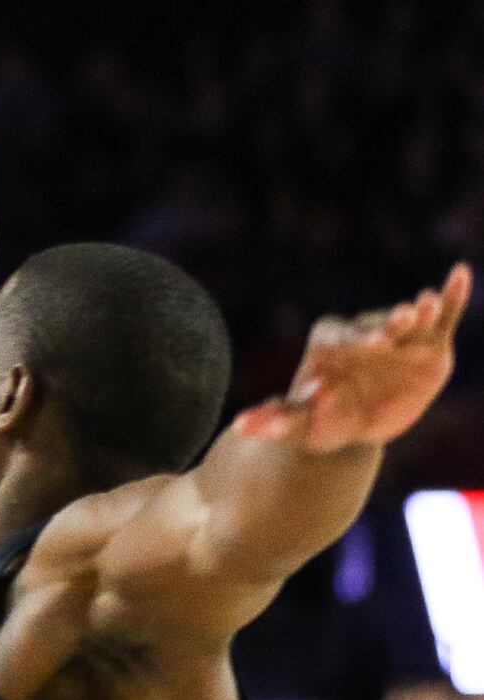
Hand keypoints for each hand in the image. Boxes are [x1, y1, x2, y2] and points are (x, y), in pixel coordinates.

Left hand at [236, 263, 472, 452]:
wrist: (353, 425)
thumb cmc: (319, 421)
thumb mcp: (296, 425)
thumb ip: (272, 421)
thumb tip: (238, 426)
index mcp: (329, 344)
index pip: (343, 337)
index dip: (359, 339)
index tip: (373, 344)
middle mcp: (365, 334)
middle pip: (378, 325)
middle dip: (389, 323)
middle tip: (402, 320)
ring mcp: (398, 337)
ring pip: (410, 320)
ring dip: (421, 311)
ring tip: (429, 303)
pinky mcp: (427, 344)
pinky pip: (441, 317)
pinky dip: (452, 296)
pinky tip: (461, 274)